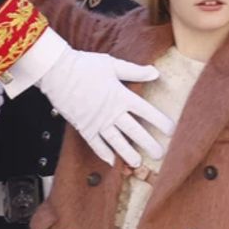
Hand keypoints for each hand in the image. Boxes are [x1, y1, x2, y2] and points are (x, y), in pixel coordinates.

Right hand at [38, 47, 173, 168]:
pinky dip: (103, 153)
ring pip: (116, 142)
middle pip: (134, 131)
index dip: (160, 122)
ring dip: (128, 153)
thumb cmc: (84, 65)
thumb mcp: (112, 64)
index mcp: (121, 96)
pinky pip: (95, 144)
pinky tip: (111, 162)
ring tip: (138, 163)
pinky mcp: (83, 127)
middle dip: (148, 144)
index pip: (146, 111)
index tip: (171, 131)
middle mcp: (112, 112)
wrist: (57, 72)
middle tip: (160, 155)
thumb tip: (155, 73)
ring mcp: (97, 122)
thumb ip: (134, 71)